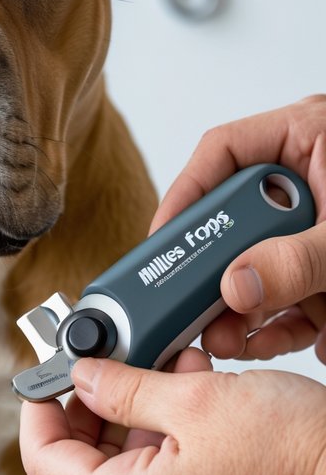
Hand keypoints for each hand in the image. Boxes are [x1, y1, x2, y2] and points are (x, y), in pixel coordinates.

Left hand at [20, 350, 325, 474]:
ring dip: (133, 422)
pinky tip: (190, 403)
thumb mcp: (192, 400)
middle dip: (92, 411)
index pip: (44, 461)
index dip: (40, 410)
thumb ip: (121, 388)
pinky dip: (161, 447)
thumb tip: (83, 375)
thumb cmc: (290, 453)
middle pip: (79, 472)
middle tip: (111, 363)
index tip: (48, 373)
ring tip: (170, 372)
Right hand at [150, 96, 325, 363]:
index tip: (163, 239)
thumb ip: (299, 258)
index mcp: (309, 135)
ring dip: (244, 311)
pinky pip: (292, 296)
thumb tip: (237, 286)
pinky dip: (284, 325)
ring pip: (257, 267)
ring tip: (230, 336)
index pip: (221, 150)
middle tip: (195, 304)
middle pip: (233, 221)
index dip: (184, 194)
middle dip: (217, 271)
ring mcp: (316, 226)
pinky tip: (281, 339)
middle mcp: (307, 178)